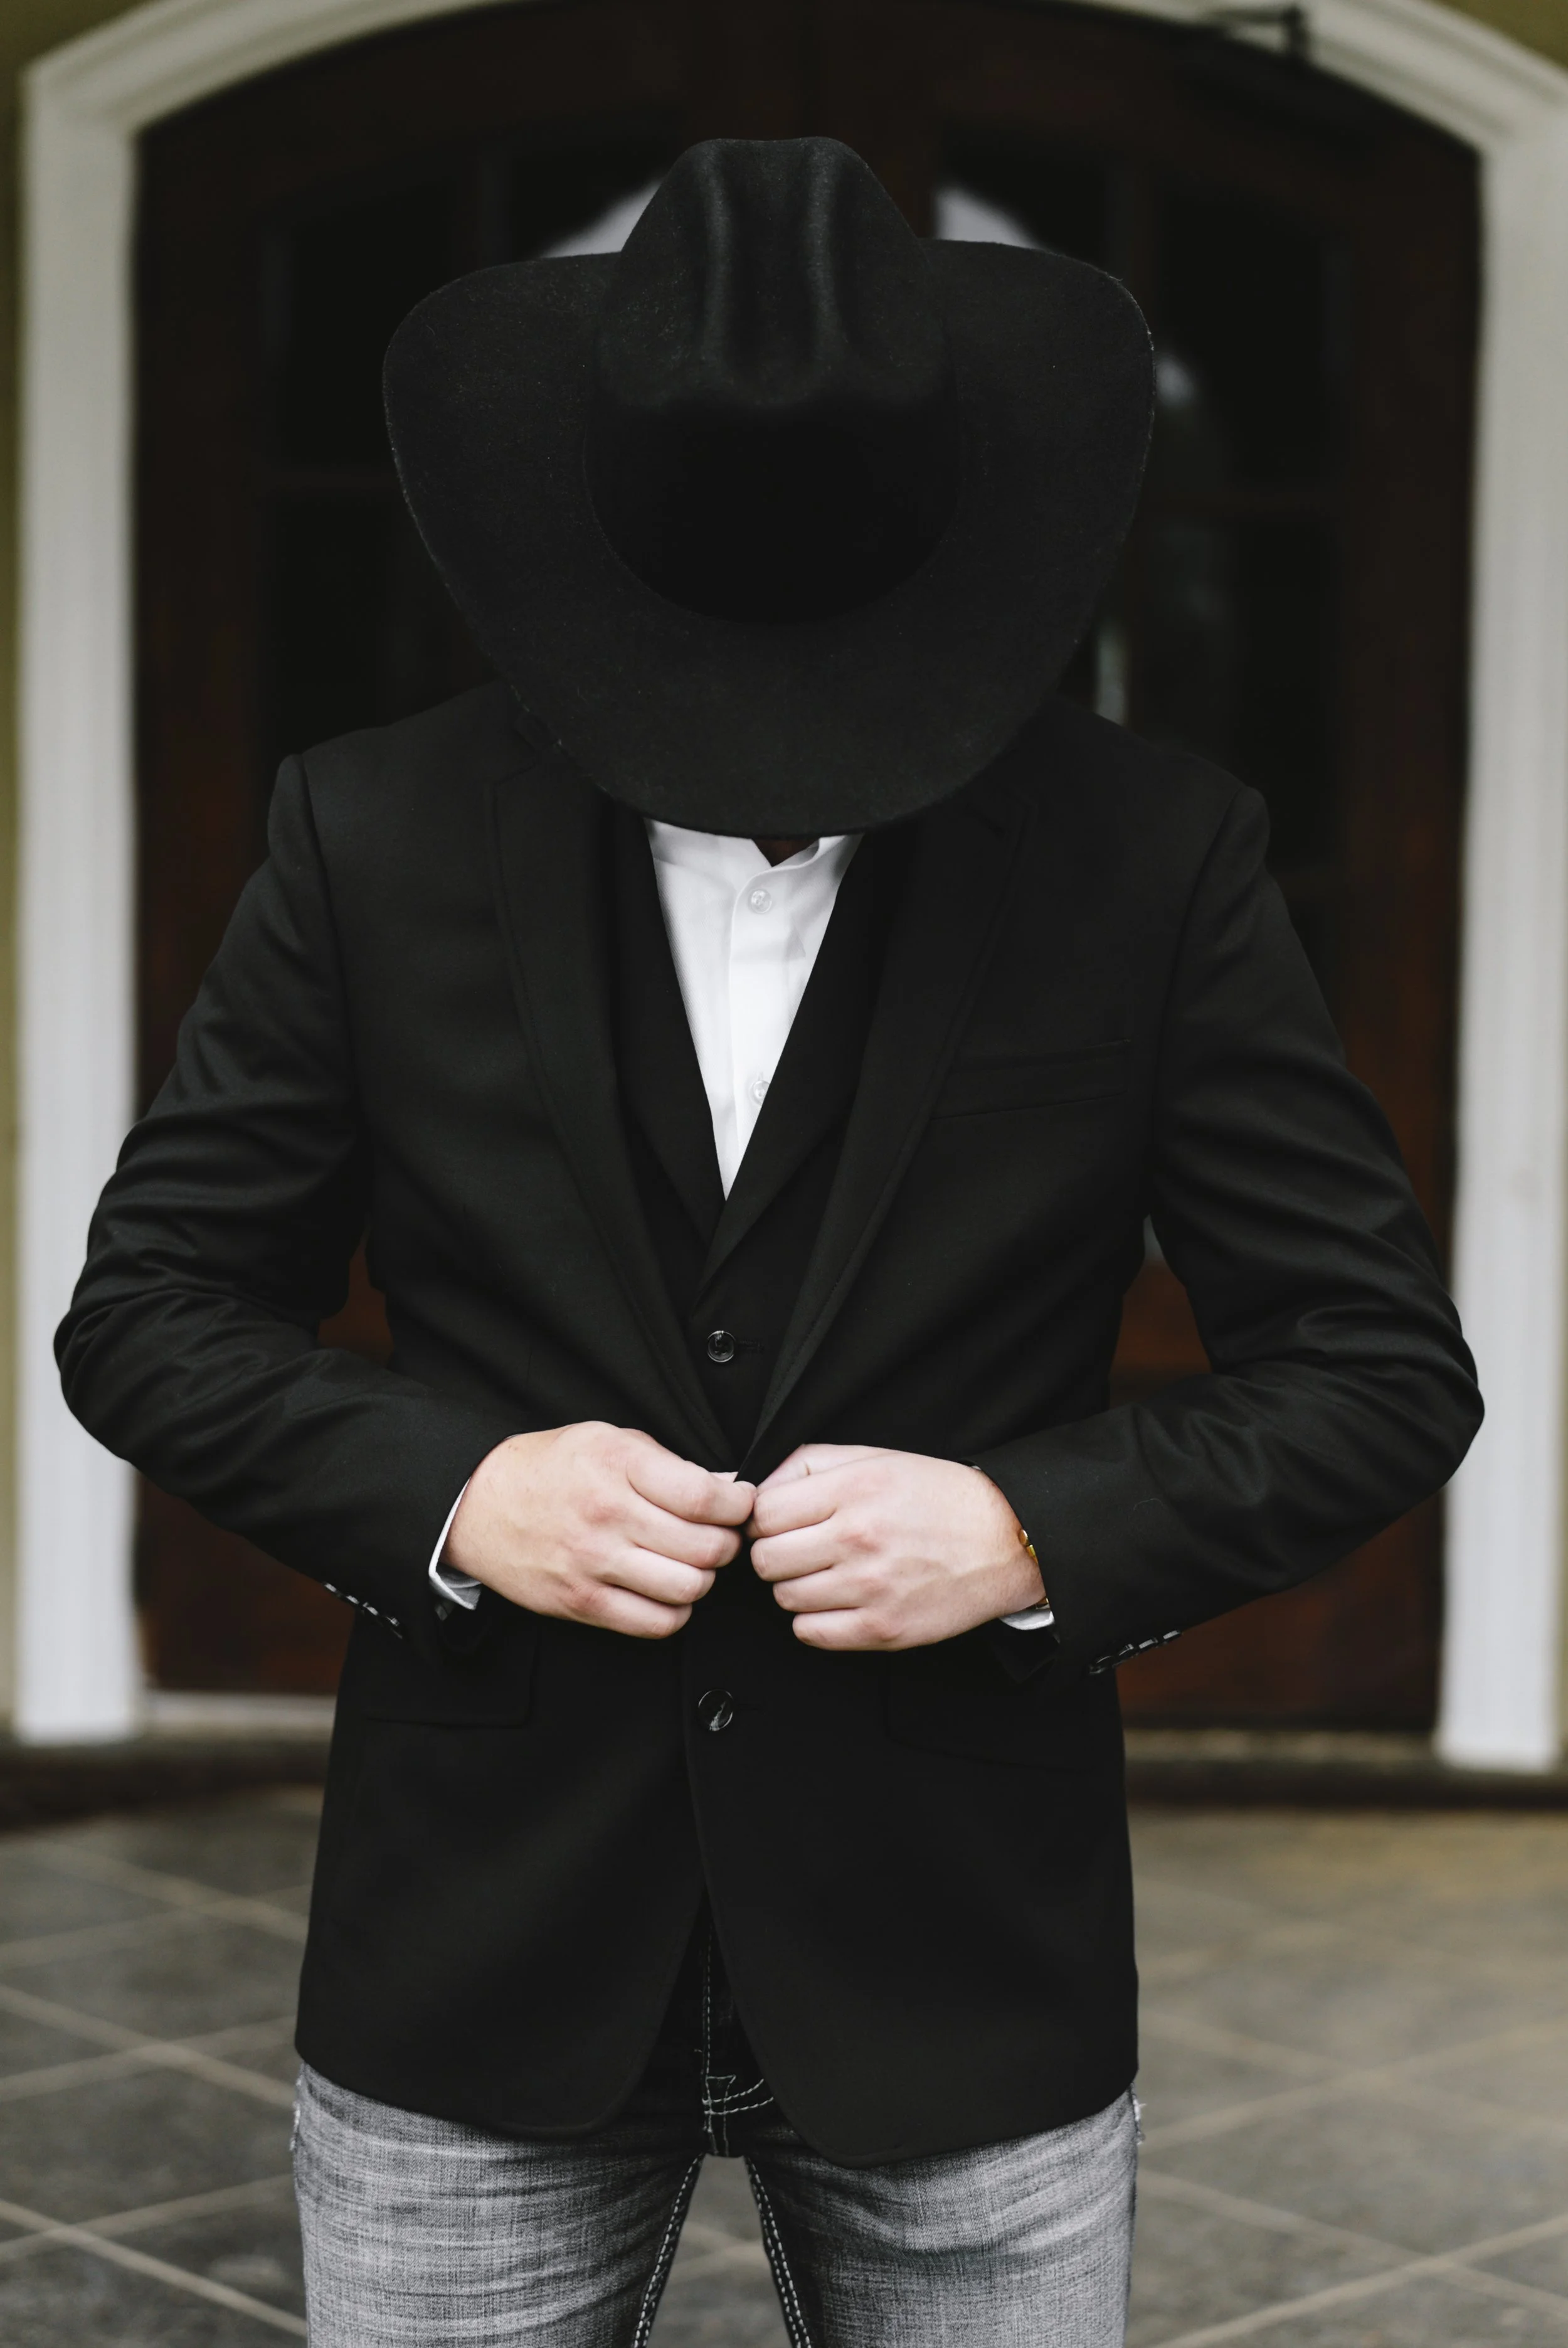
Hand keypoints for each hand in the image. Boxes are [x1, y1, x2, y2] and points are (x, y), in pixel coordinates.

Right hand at [444, 1423, 754, 1638]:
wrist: (478, 1504)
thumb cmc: (550, 1468)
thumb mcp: (608, 1440)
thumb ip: (668, 1464)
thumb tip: (726, 1489)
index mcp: (617, 1465)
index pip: (704, 1498)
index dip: (738, 1506)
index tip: (740, 1504)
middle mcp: (606, 1515)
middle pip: (704, 1548)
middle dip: (727, 1543)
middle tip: (720, 1535)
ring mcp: (592, 1563)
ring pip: (687, 1589)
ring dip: (703, 1578)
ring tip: (692, 1562)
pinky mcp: (581, 1602)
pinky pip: (655, 1623)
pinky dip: (675, 1611)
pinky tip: (668, 1590)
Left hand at [747, 1444, 1043, 1650]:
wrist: (1004, 1540)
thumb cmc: (936, 1496)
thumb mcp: (875, 1457)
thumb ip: (807, 1464)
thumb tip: (753, 1488)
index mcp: (854, 1489)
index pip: (763, 1513)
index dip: (764, 1519)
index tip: (781, 1523)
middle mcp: (858, 1537)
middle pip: (765, 1559)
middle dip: (775, 1554)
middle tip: (801, 1550)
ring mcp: (870, 1587)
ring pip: (784, 1598)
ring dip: (796, 1587)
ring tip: (827, 1573)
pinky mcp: (882, 1629)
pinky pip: (809, 1633)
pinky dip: (814, 1621)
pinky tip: (838, 1601)